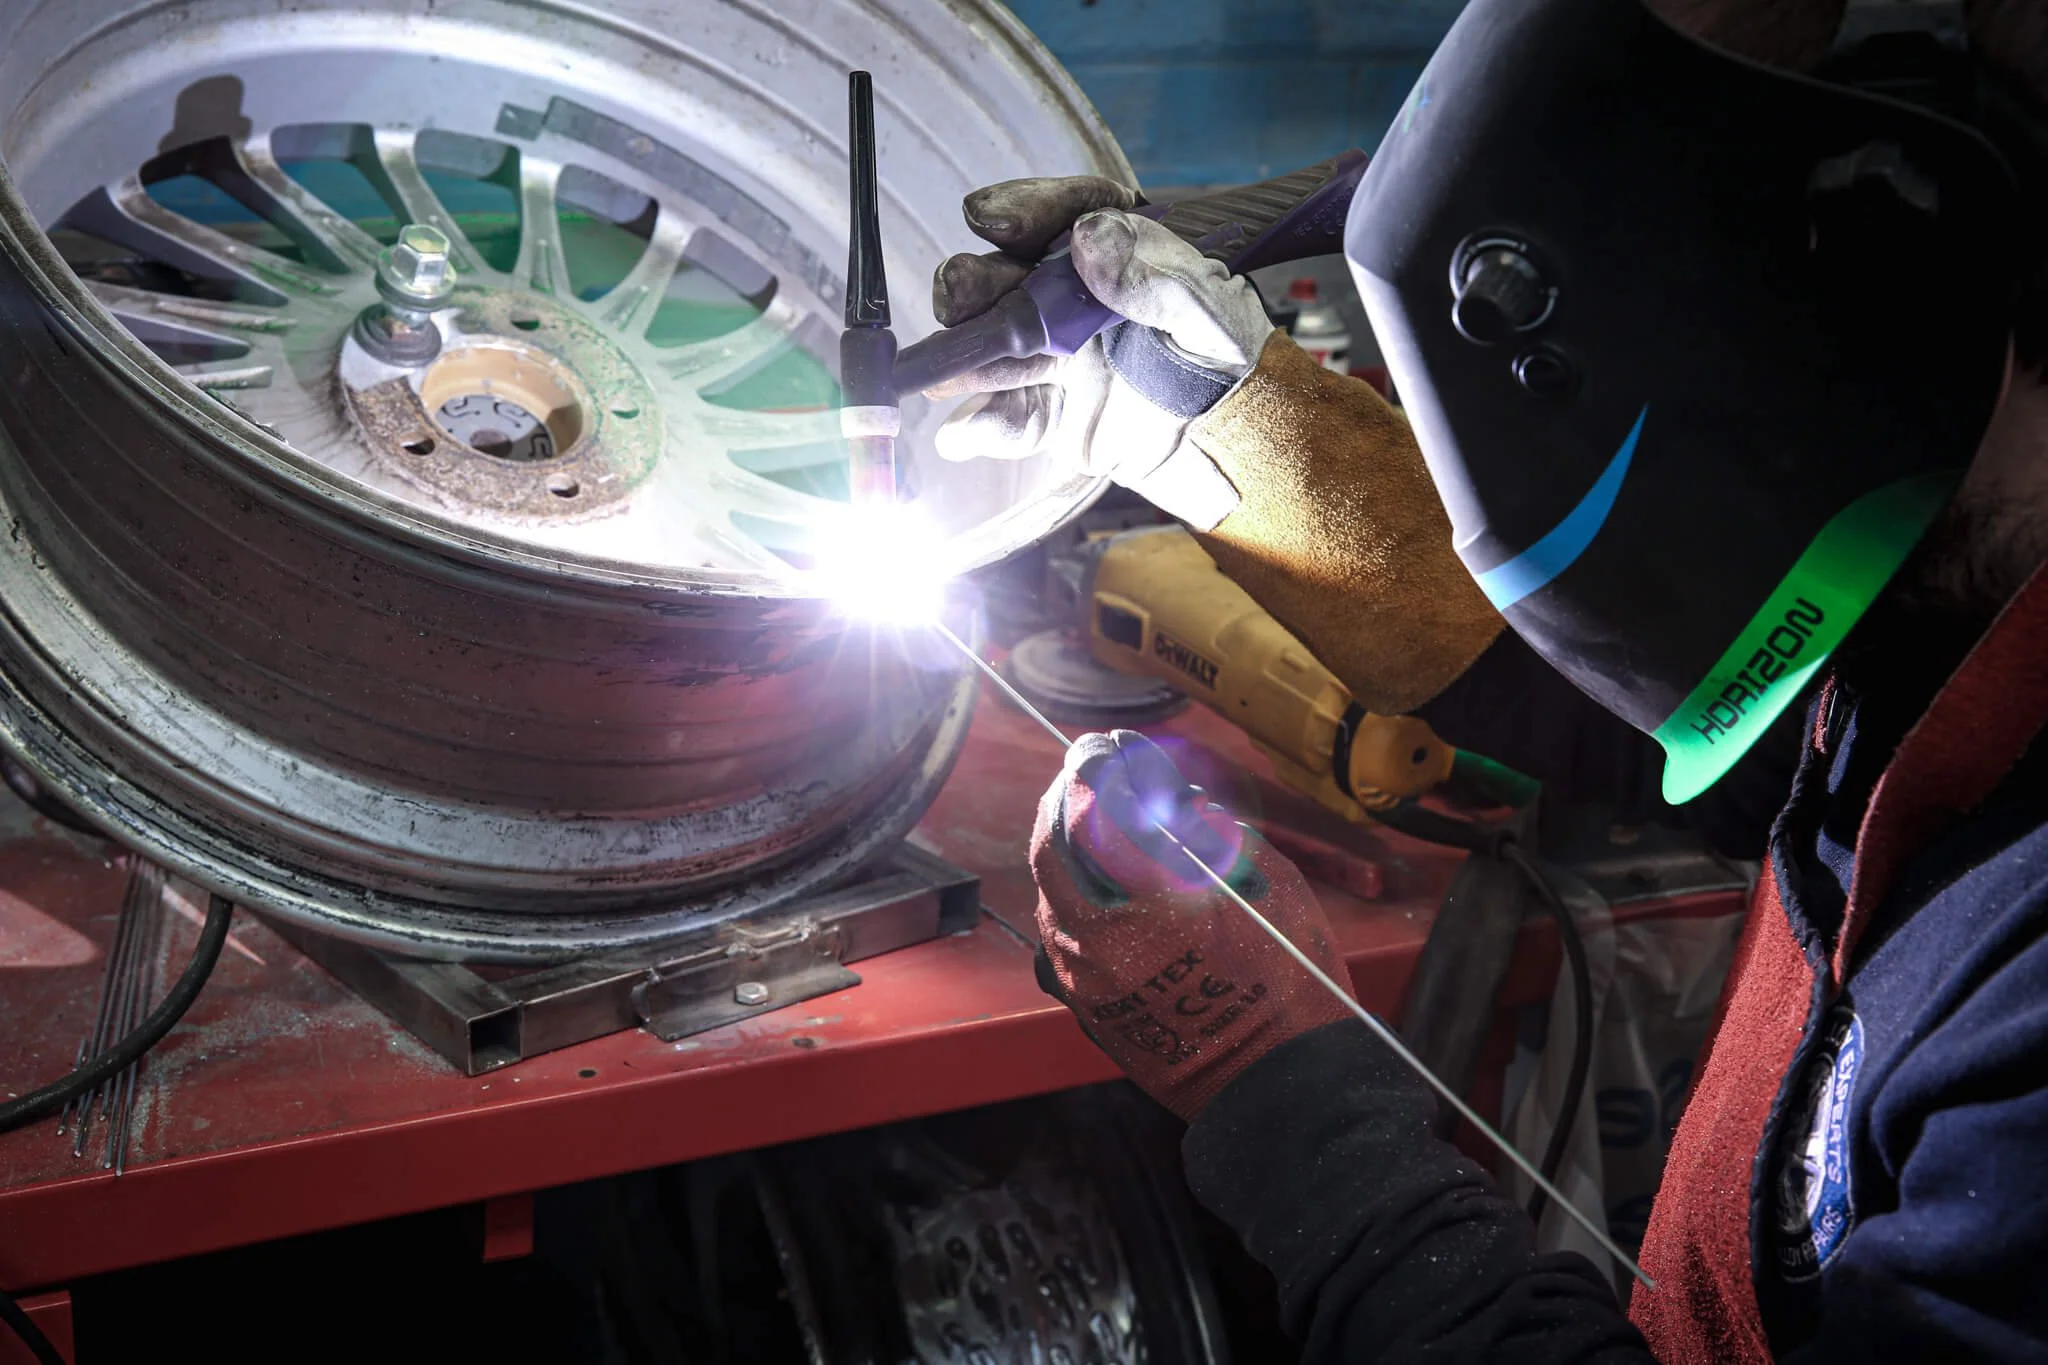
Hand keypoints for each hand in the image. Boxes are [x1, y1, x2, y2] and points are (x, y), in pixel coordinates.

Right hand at [926, 177, 1276, 528]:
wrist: (1233, 437)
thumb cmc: (1226, 359)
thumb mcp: (1207, 311)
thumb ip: (1153, 275)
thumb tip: (1087, 239)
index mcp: (1116, 250)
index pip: (1064, 214)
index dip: (1023, 209)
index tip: (990, 218)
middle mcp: (1071, 296)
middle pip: (1006, 276)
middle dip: (974, 281)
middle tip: (957, 293)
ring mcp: (1053, 354)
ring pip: (992, 344)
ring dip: (964, 351)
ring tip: (945, 365)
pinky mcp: (1049, 411)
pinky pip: (1009, 416)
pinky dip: (984, 428)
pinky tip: (961, 434)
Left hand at [1029, 730, 1354, 1120]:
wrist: (1280, 1085)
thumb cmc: (1290, 982)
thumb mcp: (1268, 883)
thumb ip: (1208, 829)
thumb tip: (1171, 795)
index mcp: (1153, 902)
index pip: (1098, 807)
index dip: (1098, 765)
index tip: (1106, 745)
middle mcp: (1102, 941)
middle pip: (1054, 845)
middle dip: (1067, 799)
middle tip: (1087, 773)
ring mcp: (1085, 980)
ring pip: (1051, 893)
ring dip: (1067, 850)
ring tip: (1097, 826)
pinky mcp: (1085, 1009)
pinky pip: (1062, 939)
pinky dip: (1075, 901)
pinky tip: (1105, 891)